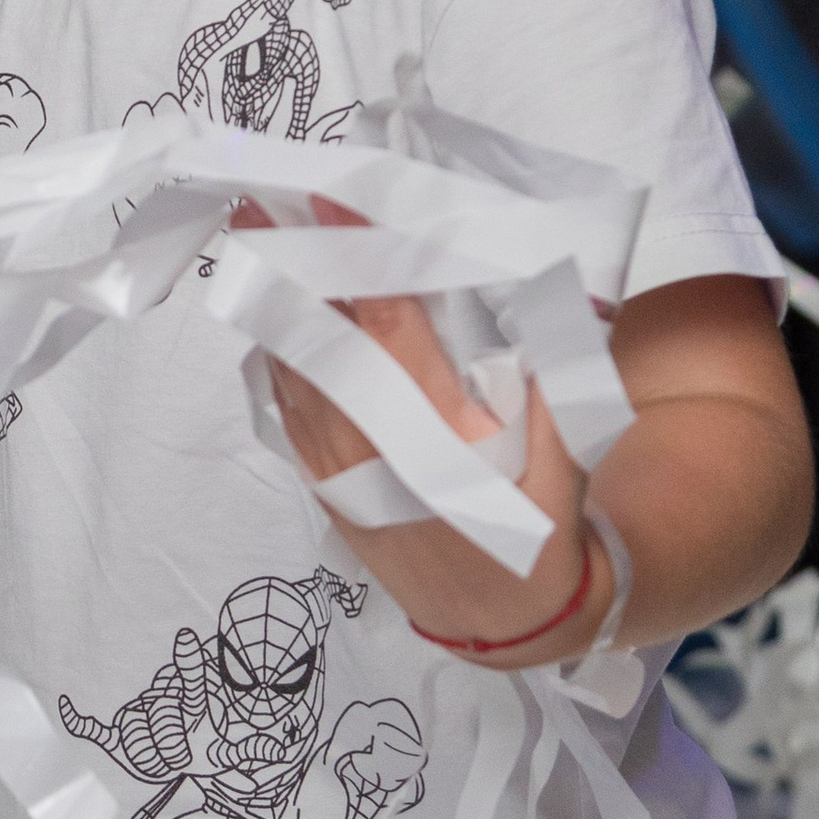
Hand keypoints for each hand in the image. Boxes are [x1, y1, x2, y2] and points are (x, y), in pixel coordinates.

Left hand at [234, 195, 600, 652]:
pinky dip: (273, 355)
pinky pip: (285, 408)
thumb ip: (547, 373)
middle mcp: (372, 444)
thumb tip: (544, 290)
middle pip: (317, 336)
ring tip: (256, 237)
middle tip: (261, 198)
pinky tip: (268, 315)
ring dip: (274, 303)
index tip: (330, 198)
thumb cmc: (539, 524)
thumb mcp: (562, 449)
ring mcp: (338, 467)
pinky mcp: (324, 485)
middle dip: (289, 265)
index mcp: (436, 428)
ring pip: (290, 369)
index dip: (357, 256)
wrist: (503, 620)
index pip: (386, 320)